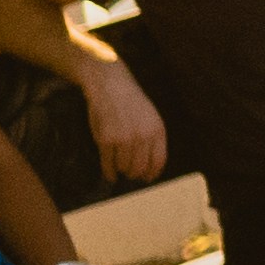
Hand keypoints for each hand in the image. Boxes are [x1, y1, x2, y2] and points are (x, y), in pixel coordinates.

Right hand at [84, 58, 168, 185]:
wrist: (110, 86)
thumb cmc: (131, 102)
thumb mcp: (151, 117)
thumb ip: (152, 138)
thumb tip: (151, 164)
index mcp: (157, 130)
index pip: (158, 161)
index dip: (153, 173)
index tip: (148, 179)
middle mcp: (142, 136)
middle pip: (140, 168)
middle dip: (135, 175)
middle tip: (131, 175)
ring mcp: (123, 139)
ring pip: (124, 167)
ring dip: (122, 171)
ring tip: (120, 170)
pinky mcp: (106, 140)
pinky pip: (108, 164)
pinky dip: (108, 172)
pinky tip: (110, 174)